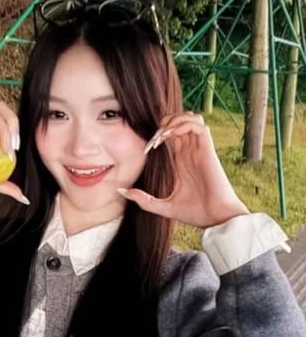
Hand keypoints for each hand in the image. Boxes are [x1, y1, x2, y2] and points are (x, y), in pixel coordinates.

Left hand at [118, 111, 248, 227]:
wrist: (215, 218)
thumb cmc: (194, 213)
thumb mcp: (162, 207)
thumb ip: (143, 200)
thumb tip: (122, 191)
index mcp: (180, 161)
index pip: (170, 135)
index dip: (157, 134)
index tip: (147, 148)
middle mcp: (190, 152)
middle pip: (179, 122)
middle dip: (164, 123)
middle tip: (155, 139)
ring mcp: (199, 150)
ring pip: (190, 118)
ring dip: (175, 120)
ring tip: (164, 134)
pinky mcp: (208, 150)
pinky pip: (199, 125)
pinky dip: (184, 124)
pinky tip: (172, 135)